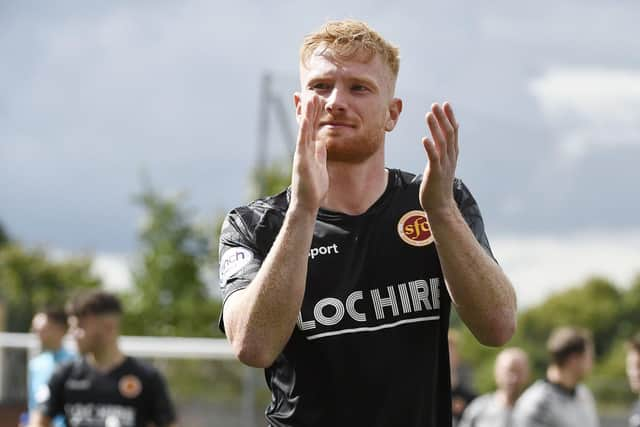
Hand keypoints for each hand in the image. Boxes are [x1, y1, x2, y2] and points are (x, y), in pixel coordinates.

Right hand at [290, 95, 328, 212]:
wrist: (307, 203)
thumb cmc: (313, 187)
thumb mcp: (320, 165)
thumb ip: (320, 154)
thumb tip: (322, 143)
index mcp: (309, 150)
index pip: (311, 128)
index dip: (312, 113)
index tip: (314, 99)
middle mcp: (303, 149)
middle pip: (306, 124)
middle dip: (308, 108)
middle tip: (311, 91)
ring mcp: (301, 153)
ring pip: (303, 129)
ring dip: (306, 113)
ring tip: (309, 97)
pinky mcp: (301, 160)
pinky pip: (303, 142)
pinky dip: (304, 129)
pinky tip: (306, 118)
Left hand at [419, 102, 458, 213]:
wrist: (440, 205)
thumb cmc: (438, 185)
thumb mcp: (442, 164)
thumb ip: (443, 151)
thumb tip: (441, 138)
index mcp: (452, 154)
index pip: (453, 132)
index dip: (450, 118)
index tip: (446, 104)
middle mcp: (450, 158)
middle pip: (448, 134)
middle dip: (443, 118)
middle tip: (436, 105)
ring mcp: (444, 165)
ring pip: (441, 143)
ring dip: (435, 128)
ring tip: (429, 115)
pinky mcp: (435, 173)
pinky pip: (434, 158)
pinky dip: (430, 148)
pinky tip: (425, 139)